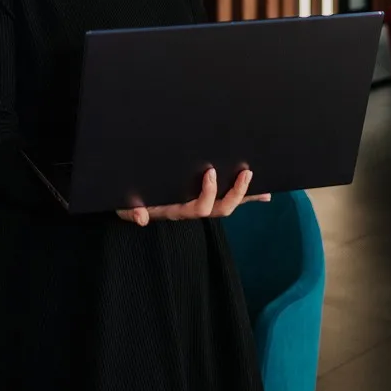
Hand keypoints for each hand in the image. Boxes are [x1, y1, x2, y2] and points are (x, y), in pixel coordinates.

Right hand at [116, 168, 271, 226]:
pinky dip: (248, 198)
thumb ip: (130, 211)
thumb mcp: (124, 205)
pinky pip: (228, 199)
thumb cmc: (127, 201)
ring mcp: (198, 204)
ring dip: (245, 195)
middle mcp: (190, 209)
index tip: (212, 173)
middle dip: (235, 193)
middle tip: (245, 172)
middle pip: (219, 209)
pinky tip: (266, 194)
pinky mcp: (204, 198)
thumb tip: (141, 217)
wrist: (128, 202)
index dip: (209, 194)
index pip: (198, 207)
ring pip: (227, 205)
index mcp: (176, 209)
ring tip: (256, 177)